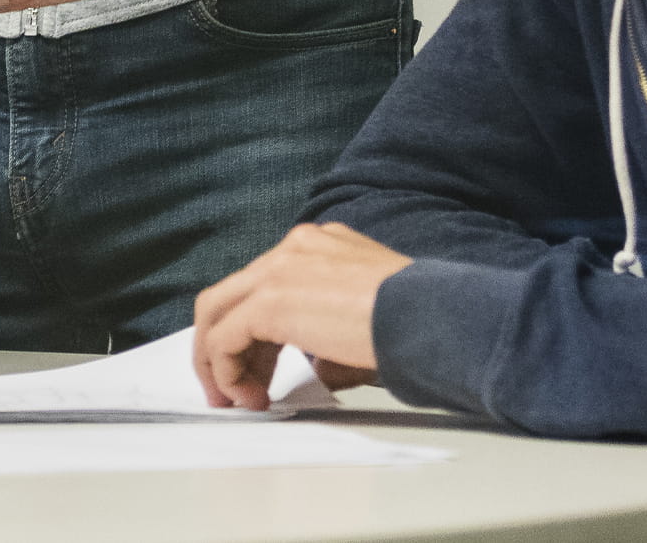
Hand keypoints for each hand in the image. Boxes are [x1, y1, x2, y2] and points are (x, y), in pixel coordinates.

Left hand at [191, 222, 410, 407]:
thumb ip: (331, 334)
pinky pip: (224, 338)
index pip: (264, 285)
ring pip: (216, 312)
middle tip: (233, 390)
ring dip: (218, 362)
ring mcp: (278, 268)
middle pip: (233, 295)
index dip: (255, 335)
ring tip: (237, 401)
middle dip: (225, 347)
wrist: (430, 315)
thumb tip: (318, 368)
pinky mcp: (269, 299)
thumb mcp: (366, 316)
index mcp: (318, 246)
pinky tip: (249, 395)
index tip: (261, 372)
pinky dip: (225, 371)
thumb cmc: (416, 318)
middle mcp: (294, 248)